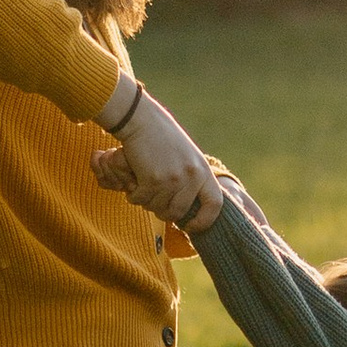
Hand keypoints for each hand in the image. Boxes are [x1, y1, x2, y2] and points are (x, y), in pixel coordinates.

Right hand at [90, 92, 221, 229]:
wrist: (142, 120)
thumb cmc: (161, 138)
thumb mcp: (186, 156)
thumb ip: (191, 178)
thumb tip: (189, 210)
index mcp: (202, 170)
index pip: (215, 205)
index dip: (204, 221)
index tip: (190, 226)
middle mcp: (191, 176)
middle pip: (178, 213)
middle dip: (163, 212)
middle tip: (153, 201)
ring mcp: (173, 179)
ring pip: (157, 208)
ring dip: (146, 202)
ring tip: (142, 185)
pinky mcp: (153, 180)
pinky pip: (141, 200)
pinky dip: (133, 195)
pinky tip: (132, 182)